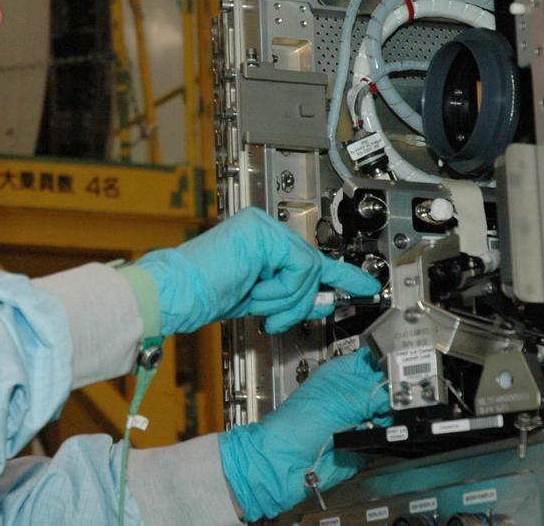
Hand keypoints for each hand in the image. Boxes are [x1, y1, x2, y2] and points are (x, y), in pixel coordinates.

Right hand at [134, 208, 379, 335]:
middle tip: (273, 315)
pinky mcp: (263, 233)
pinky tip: (255, 292)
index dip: (341, 274)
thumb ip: (292, 297)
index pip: (308, 256)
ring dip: (284, 299)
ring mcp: (262, 227)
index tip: (366, 286)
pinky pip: (298, 268)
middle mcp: (263, 227)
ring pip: (308, 270)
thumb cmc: (205, 297)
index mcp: (261, 240)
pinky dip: (281, 290)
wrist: (176, 295)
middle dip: (298, 301)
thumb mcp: (260, 300)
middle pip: (312, 266)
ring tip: (254, 302)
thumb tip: (327, 301)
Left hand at [218, 349, 390, 521]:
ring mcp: (360, 419)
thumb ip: (371, 393)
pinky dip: (389, 438)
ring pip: (392, 413)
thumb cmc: (296, 425)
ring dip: (391, 417)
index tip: (402, 371)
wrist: (287, 463)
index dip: (389, 363)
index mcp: (342, 374)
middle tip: (389, 401)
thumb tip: (399, 392)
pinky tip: (377, 436)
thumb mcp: (338, 400)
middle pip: (388, 387)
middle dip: (393, 394)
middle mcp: (353, 395)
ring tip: (377, 421)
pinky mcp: (366, 443)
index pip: (374, 359)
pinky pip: (388, 438)